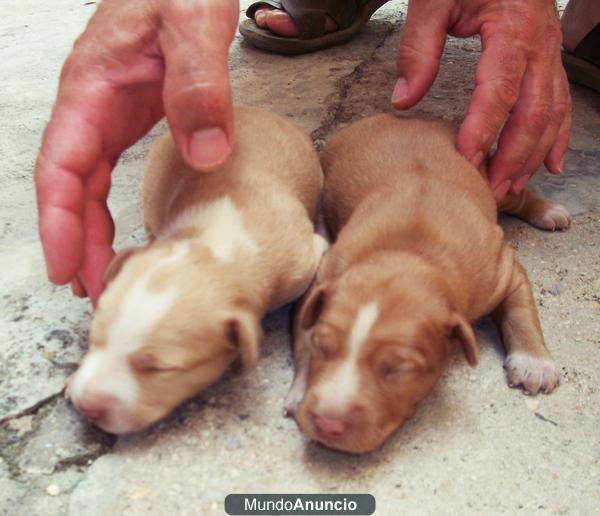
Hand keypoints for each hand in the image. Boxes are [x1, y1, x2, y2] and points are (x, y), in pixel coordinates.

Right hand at [35, 0, 238, 303]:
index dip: (59, 221)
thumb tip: (205, 153)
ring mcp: (109, 109)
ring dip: (89, 228)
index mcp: (92, 86)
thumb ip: (198, 83)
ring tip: (100, 272)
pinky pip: (108, 168)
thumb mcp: (194, 23)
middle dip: (73, 238)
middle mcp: (92, 103)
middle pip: (69, 184)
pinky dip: (108, 204)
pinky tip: (119, 229)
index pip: (62, 165)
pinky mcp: (132, 112)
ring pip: (86, 181)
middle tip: (88, 289)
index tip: (65, 266)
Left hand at [391, 0, 570, 200]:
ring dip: (533, 155)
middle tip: (492, 189)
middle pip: (533, 111)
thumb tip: (404, 99)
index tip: (466, 160)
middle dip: (513, 156)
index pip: (499, 90)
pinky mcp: (548, 59)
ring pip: (551, 113)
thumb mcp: (433, 1)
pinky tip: (549, 163)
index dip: (483, 129)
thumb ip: (419, 49)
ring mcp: (549, 53)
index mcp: (512, 29)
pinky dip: (556, 136)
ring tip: (513, 187)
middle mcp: (539, 45)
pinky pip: (560, 103)